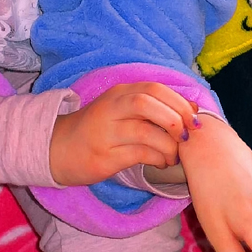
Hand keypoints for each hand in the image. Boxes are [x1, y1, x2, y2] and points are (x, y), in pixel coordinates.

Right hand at [49, 82, 197, 185]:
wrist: (57, 149)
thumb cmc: (98, 130)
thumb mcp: (123, 110)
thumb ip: (154, 106)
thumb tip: (193, 108)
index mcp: (119, 93)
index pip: (154, 88)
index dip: (180, 102)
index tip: (193, 120)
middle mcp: (111, 109)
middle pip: (148, 103)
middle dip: (175, 119)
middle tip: (186, 136)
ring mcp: (106, 133)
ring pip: (146, 131)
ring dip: (169, 145)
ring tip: (173, 155)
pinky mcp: (104, 157)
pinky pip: (140, 154)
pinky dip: (158, 158)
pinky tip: (161, 163)